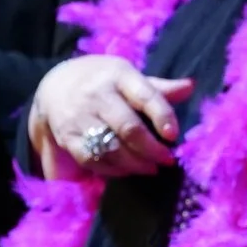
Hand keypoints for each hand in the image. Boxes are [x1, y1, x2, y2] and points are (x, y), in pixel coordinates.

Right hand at [26, 55, 195, 179]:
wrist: (55, 84)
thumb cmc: (104, 81)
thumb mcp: (129, 75)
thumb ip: (158, 88)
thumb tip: (190, 87)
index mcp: (119, 76)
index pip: (145, 96)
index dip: (162, 115)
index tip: (174, 135)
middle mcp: (97, 95)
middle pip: (128, 127)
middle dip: (151, 148)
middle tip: (167, 159)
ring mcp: (80, 117)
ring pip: (110, 148)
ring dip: (135, 163)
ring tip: (151, 168)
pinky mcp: (68, 137)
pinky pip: (93, 160)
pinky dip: (113, 170)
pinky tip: (128, 171)